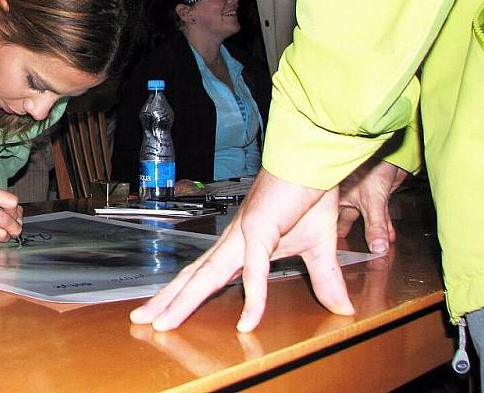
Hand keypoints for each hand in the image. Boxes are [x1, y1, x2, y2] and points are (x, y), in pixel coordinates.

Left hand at [130, 168, 353, 331]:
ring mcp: (244, 236)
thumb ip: (324, 280)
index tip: (163, 314)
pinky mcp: (262, 230)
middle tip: (140, 321)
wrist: (313, 161)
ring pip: (209, 275)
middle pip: (194, 277)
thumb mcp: (318, 249)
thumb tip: (343, 309)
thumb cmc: (309, 196)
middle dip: (167, 301)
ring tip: (163, 323)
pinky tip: (248, 322)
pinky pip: (256, 270)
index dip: (182, 293)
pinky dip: (253, 297)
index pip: (204, 275)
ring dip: (185, 301)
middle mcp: (234, 242)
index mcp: (240, 246)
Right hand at [337, 159, 407, 252]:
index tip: (329, 251)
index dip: (328, 235)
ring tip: (370, 250)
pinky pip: (378, 218)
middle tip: (346, 253)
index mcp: (334, 197)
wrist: (394, 155)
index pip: (328, 221)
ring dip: (370, 234)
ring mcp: (359, 199)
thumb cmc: (374, 166)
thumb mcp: (373, 201)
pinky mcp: (374, 199)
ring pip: (362, 221)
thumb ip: (376, 225)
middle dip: (348, 238)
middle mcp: (343, 198)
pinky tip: (389, 237)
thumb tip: (378, 249)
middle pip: (343, 223)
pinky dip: (384, 227)